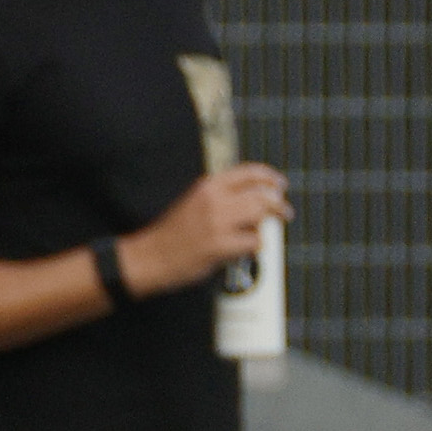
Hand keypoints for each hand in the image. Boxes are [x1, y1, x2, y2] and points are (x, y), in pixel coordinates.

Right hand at [123, 163, 290, 296]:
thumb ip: (221, 196)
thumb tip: (255, 198)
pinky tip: (245, 251)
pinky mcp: (220, 245)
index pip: (250, 172)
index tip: (280, 186)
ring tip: (262, 234)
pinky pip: (254, 242)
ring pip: (262, 215)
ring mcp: (217, 222)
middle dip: (278, 204)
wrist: (148, 257)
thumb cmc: (171, 235)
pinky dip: (255, 247)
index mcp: (207, 186)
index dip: (270, 178)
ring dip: (268, 225)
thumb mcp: (194, 202)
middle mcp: (214, 200)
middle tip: (284, 213)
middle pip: (262, 194)